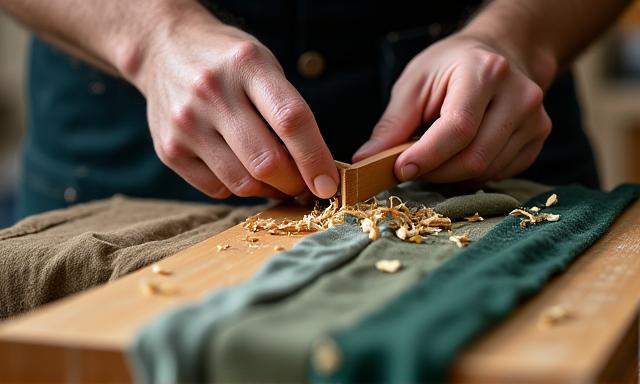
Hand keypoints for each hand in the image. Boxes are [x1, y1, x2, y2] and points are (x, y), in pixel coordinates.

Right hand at [131, 10, 338, 198]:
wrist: (164, 50)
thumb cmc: (229, 63)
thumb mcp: (265, 66)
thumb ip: (288, 112)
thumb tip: (316, 170)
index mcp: (247, 65)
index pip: (291, 121)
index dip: (316, 159)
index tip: (329, 184)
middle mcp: (212, 92)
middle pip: (267, 162)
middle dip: (294, 183)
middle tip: (304, 185)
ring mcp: (186, 123)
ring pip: (243, 183)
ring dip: (269, 190)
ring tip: (277, 179)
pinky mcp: (169, 149)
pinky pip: (217, 188)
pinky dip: (239, 188)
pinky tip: (243, 170)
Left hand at [353, 33, 551, 182]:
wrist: (499, 53)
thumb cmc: (450, 67)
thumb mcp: (414, 84)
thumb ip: (392, 124)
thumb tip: (365, 161)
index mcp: (485, 72)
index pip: (458, 127)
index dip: (428, 156)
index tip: (400, 170)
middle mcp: (519, 95)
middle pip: (475, 157)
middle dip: (435, 172)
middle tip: (410, 169)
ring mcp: (535, 118)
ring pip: (488, 170)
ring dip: (451, 176)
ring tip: (433, 159)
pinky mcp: (539, 137)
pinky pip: (501, 173)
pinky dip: (473, 175)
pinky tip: (458, 158)